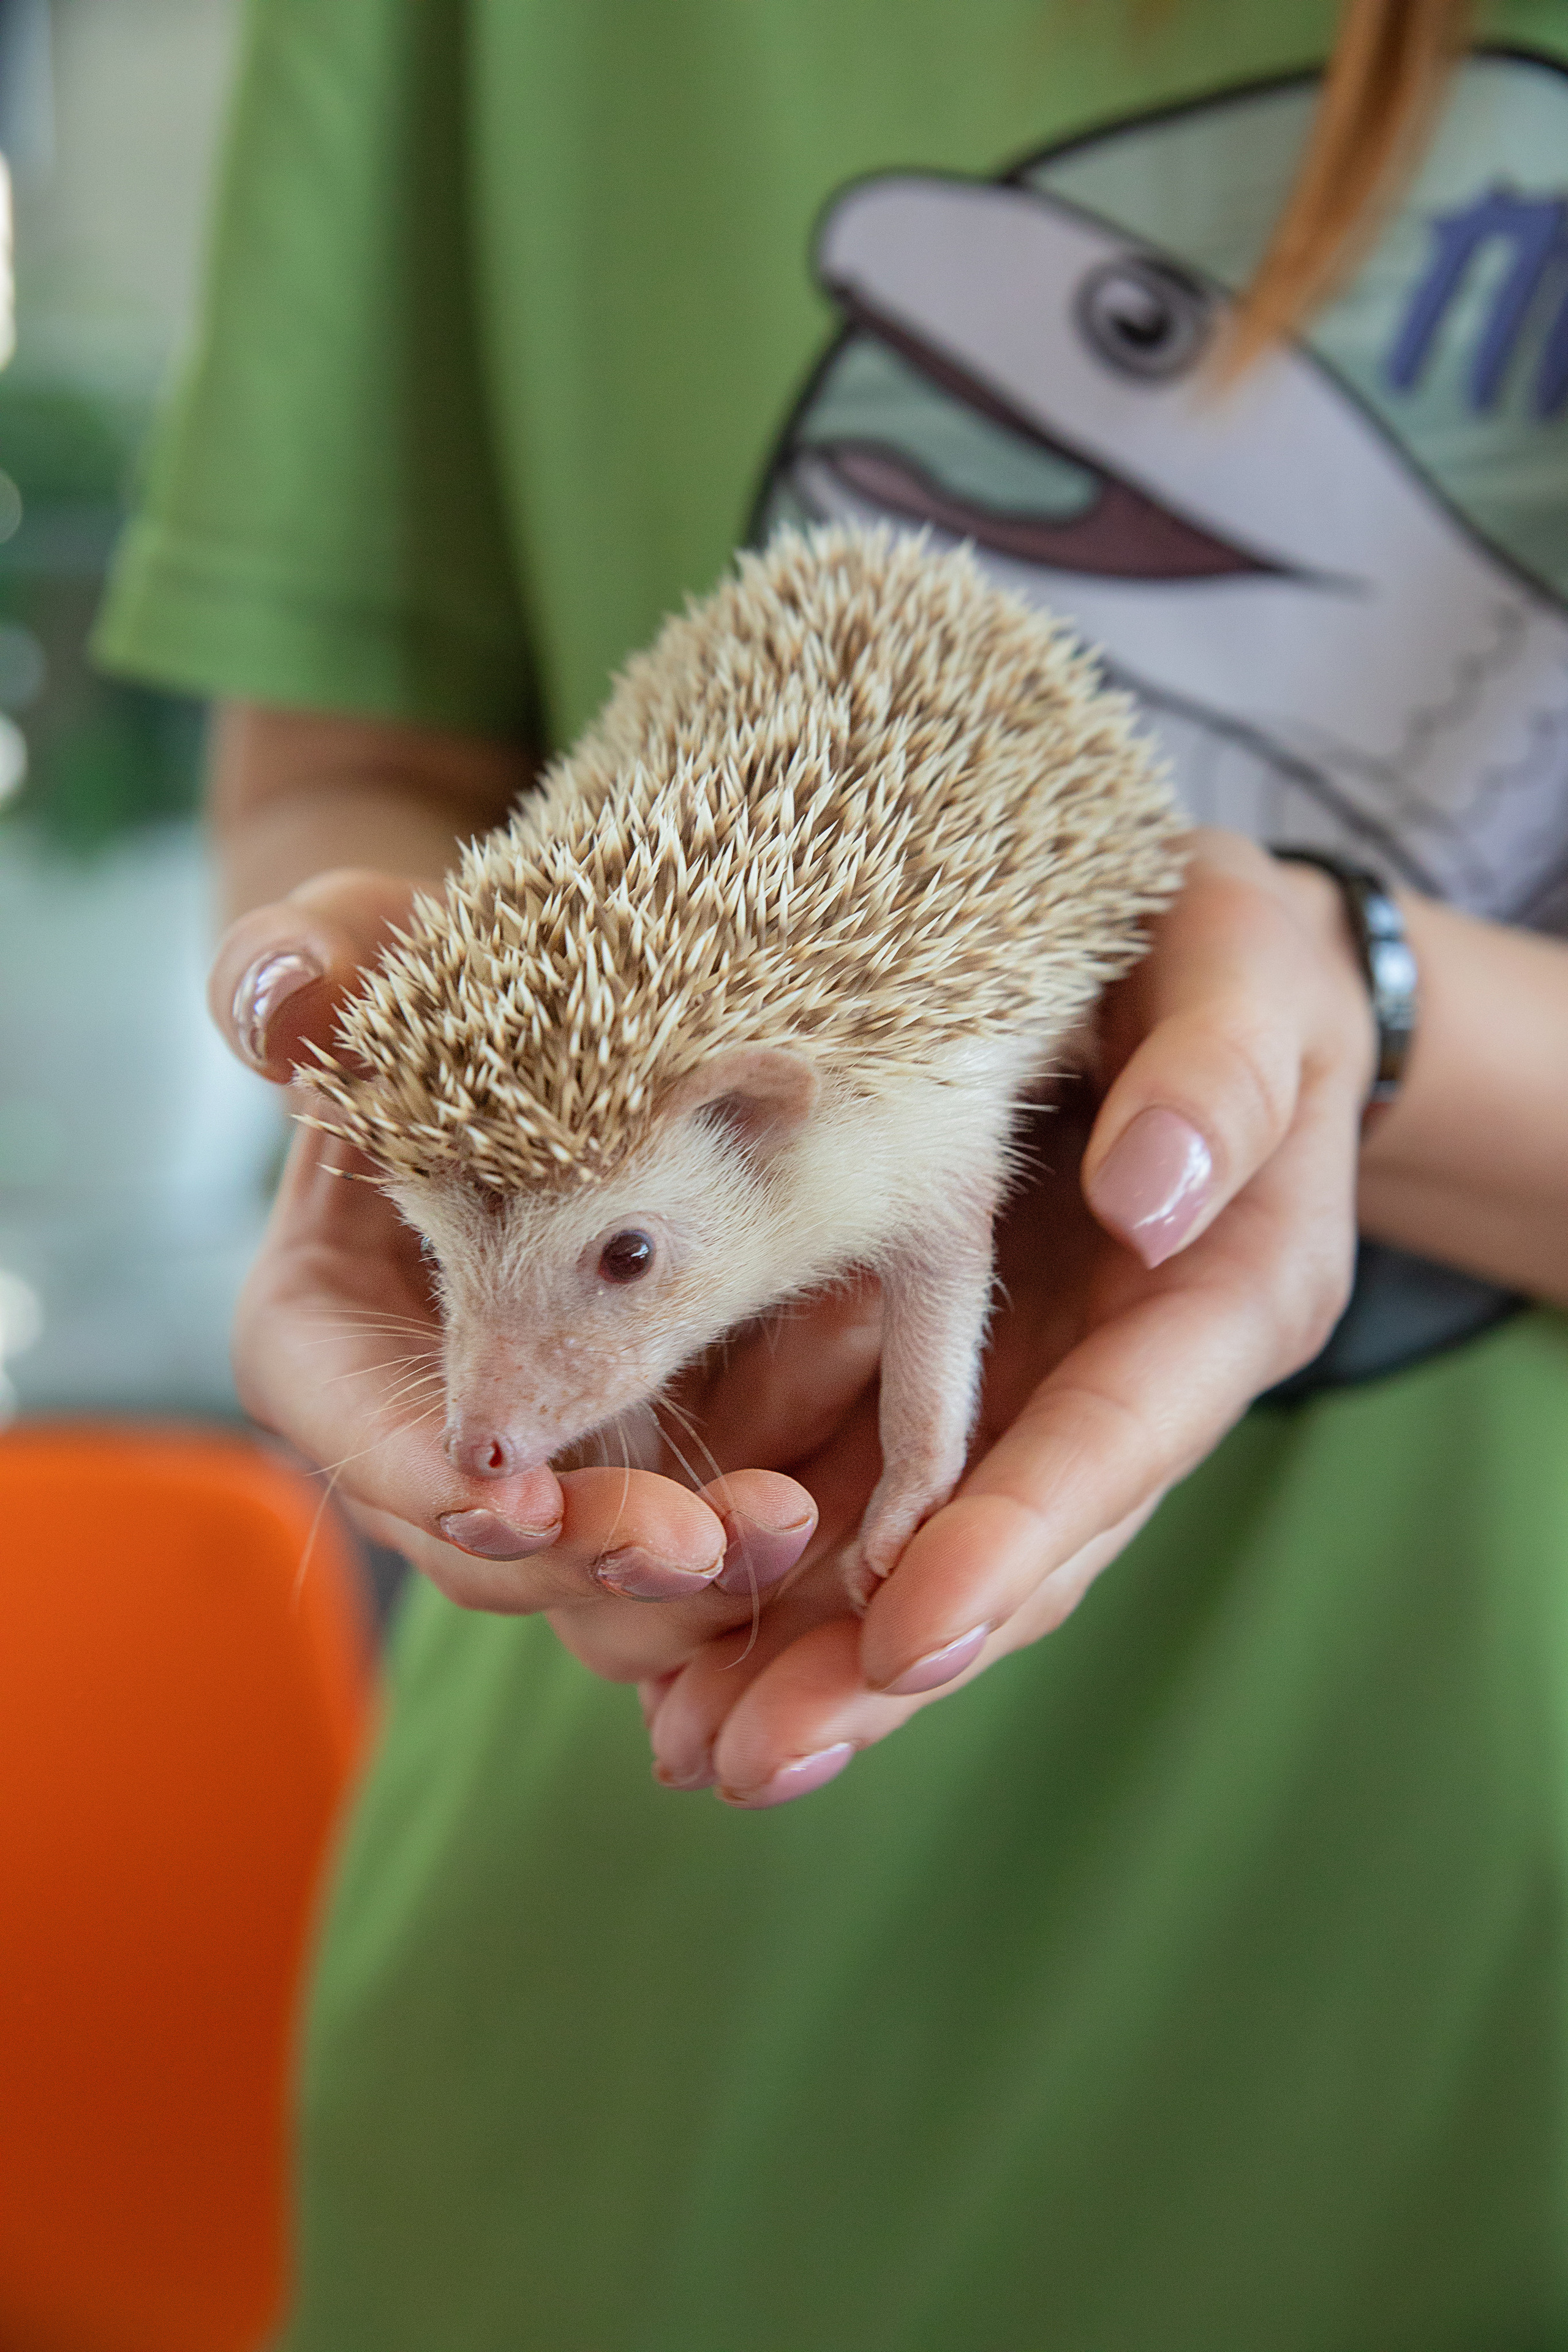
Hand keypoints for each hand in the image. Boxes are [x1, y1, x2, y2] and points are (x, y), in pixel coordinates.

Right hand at [211, 868, 828, 1660]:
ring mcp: (544, 1445)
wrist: (533, 1023)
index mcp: (328, 1351)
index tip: (522, 1495)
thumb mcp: (358, 954)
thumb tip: (277, 1000)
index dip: (440, 1489)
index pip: (372, 1453)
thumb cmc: (421, 985)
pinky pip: (705, 1510)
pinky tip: (843, 1418)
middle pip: (506, 1551)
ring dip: (705, 1562)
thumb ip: (297, 970)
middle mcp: (428, 1427)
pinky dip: (773, 1487)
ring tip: (793, 1515)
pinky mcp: (648, 1433)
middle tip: (706, 1542)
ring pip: (613, 1571)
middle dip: (600, 1560)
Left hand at [642, 829, 1378, 1805]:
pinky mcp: (942, 1361)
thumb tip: (1155, 1199)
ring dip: (803, 1644)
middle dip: (883, 1661)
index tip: (913, 1635)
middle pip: (1009, 1544)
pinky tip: (658, 1614)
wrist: (1167, 957)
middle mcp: (1118, 1375)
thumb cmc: (1223, 954)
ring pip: (916, 1538)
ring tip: (683, 1737)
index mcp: (1222, 1301)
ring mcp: (1025, 1382)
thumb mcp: (1244, 974)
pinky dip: (768, 1547)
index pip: (1115, 1438)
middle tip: (753, 1756)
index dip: (1018, 1540)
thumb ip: (1216, 1081)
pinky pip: (855, 1468)